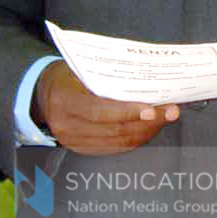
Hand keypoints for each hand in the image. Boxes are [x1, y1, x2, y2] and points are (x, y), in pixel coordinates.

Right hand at [33, 63, 177, 155]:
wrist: (44, 95)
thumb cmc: (69, 75)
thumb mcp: (82, 68)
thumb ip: (109, 76)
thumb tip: (150, 78)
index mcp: (65, 102)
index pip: (100, 111)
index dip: (128, 112)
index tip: (153, 109)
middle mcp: (67, 127)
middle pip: (114, 129)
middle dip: (148, 121)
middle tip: (172, 110)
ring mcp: (74, 142)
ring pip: (119, 141)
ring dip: (147, 130)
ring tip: (167, 116)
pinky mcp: (82, 149)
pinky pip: (115, 147)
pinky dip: (136, 137)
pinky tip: (151, 126)